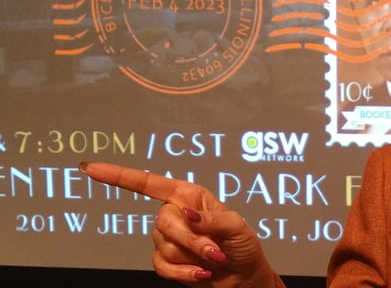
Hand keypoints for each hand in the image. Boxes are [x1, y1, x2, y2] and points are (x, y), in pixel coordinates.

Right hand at [79, 162, 278, 287]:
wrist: (243, 278)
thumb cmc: (243, 246)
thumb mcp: (236, 227)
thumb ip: (211, 220)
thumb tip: (187, 214)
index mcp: (189, 196)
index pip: (150, 183)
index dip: (119, 176)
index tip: (92, 168)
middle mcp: (175, 213)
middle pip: (164, 222)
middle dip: (192, 240)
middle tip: (215, 252)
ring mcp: (168, 239)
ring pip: (165, 246)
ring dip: (192, 257)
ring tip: (214, 260)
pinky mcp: (166, 261)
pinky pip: (162, 266)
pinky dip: (183, 273)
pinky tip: (201, 273)